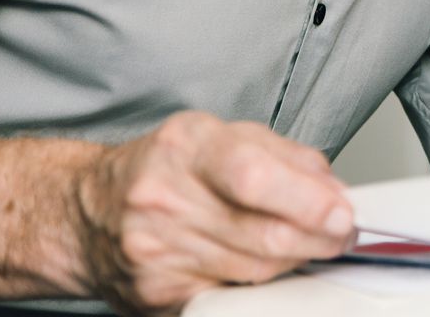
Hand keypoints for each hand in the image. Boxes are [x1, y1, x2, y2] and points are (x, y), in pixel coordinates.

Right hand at [73, 111, 353, 314]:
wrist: (87, 214)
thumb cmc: (168, 170)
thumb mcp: (226, 137)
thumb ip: (287, 158)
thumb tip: (334, 192)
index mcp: (186, 145)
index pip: (254, 176)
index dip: (307, 200)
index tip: (342, 213)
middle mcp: (163, 197)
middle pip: (260, 232)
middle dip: (316, 237)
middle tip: (342, 234)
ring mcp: (153, 250)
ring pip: (252, 269)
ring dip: (293, 260)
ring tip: (309, 243)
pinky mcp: (153, 293)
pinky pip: (228, 293)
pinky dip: (257, 281)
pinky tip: (262, 263)